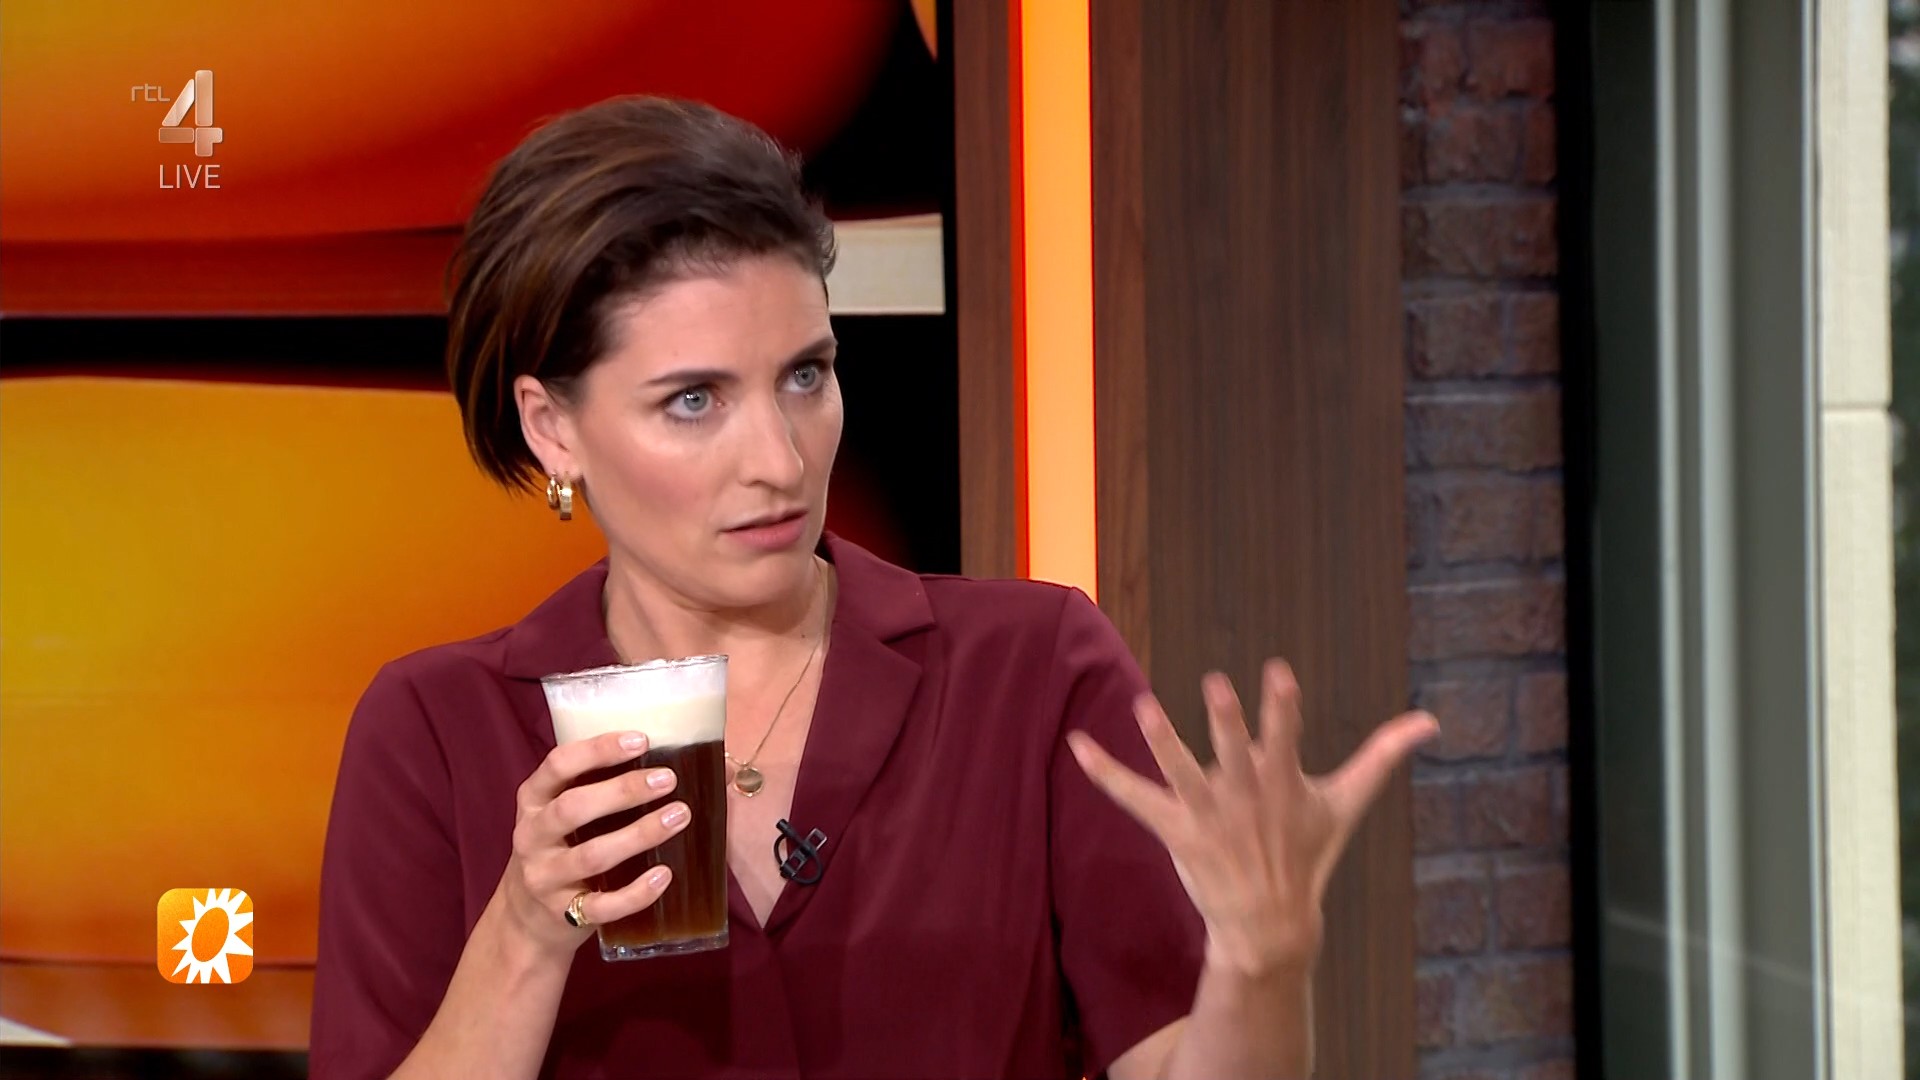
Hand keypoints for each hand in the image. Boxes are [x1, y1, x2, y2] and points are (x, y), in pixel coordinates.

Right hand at [498, 732, 689, 957]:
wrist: (525, 918)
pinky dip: (635, 893)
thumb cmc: (558, 848)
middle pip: (573, 808)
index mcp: (532, 800)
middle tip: (668, 779)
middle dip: (623, 791)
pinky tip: (664, 875)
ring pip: (591, 856)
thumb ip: (593, 785)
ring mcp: (544, 877)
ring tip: (679, 817)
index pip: (557, 765)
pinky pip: (602, 905)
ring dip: (639, 835)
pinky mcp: (563, 913)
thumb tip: (666, 755)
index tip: (640, 739)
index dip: (598, 750)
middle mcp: (532, 836)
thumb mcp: (558, 811)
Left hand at [1068, 660, 1438, 975]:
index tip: (1277, 672)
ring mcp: (1208, 816)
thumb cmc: (1310, 854)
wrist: (1271, 926)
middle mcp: (1244, 798)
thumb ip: (1383, 755)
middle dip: (1228, 722)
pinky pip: (1132, 798)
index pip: (1286, 738)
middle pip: (1234, 754)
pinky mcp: (1175, 831)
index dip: (1282, 707)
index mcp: (1284, 784)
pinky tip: (1076, 744)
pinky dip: (1104, 772)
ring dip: (1162, 741)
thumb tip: (1431, 721)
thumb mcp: (1348, 803)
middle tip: (1216, 685)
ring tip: (1142, 706)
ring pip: (1181, 773)